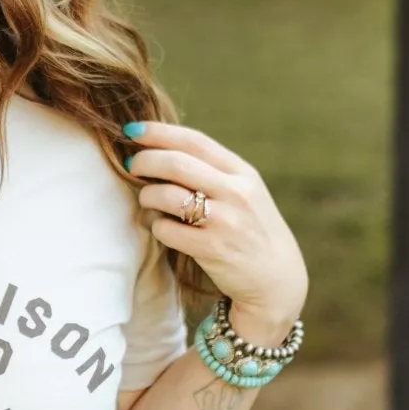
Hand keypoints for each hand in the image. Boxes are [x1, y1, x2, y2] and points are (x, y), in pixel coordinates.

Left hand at [124, 120, 307, 340]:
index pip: (194, 141)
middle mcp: (236, 193)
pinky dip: (156, 226)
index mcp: (243, 173)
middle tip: (131, 165)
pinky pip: (166, 229)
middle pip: (176, 163)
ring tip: (148, 201)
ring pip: (167, 195)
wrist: (277, 279)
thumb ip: (213, 172)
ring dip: (147, 196)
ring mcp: (225, 221)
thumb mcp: (244, 193)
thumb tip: (161, 150)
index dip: (159, 132)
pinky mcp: (212, 248)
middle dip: (145, 160)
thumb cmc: (251, 230)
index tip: (133, 130)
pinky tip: (162, 227)